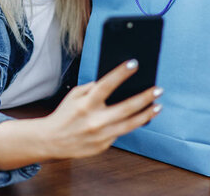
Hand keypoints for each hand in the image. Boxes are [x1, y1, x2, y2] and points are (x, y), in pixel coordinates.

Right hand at [39, 60, 162, 159]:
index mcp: (86, 104)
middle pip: (127, 107)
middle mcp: (95, 120)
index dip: (121, 73)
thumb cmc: (64, 114)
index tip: (134, 64)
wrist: (52, 140)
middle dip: (145, 97)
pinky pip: (120, 133)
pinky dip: (130, 124)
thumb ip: (93, 88)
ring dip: (146, 114)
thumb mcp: (74, 95)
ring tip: (157, 106)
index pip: (107, 85)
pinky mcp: (103, 146)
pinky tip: (140, 118)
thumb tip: (113, 82)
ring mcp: (101, 135)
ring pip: (130, 124)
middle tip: (158, 89)